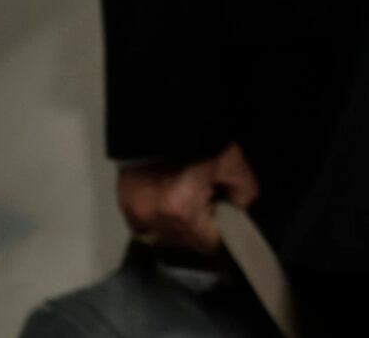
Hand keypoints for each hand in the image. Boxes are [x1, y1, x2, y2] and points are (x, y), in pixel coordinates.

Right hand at [117, 143, 256, 252]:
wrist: (161, 123)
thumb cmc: (198, 141)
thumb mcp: (231, 161)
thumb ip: (244, 190)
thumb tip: (239, 208)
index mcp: (183, 211)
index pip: (208, 244)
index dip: (221, 234)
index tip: (225, 220)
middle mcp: (155, 220)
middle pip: (185, 242)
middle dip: (200, 228)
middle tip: (208, 202)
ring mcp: (136, 214)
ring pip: (164, 236)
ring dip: (178, 226)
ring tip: (188, 200)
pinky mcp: (124, 205)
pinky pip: (144, 226)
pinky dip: (158, 219)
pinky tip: (168, 202)